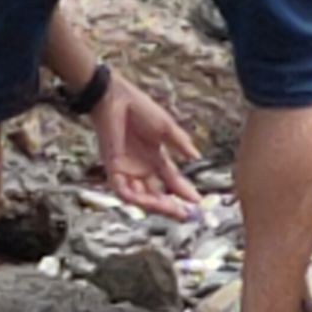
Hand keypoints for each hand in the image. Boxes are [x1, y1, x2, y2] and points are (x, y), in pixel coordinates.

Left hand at [88, 70, 201, 218]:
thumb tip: (197, 156)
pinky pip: (122, 190)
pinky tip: (146, 201)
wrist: (115, 98)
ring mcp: (127, 169)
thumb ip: (180, 143)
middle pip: (157, 194)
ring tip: (171, 209)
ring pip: (141, 197)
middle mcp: (141, 168)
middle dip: (171, 206)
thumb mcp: (166, 127)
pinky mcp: (112, 167)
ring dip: (155, 205)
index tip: (198, 203)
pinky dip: (133, 197)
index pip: (172, 181)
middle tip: (186, 214)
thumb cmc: (139, 108)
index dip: (184, 192)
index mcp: (155, 158)